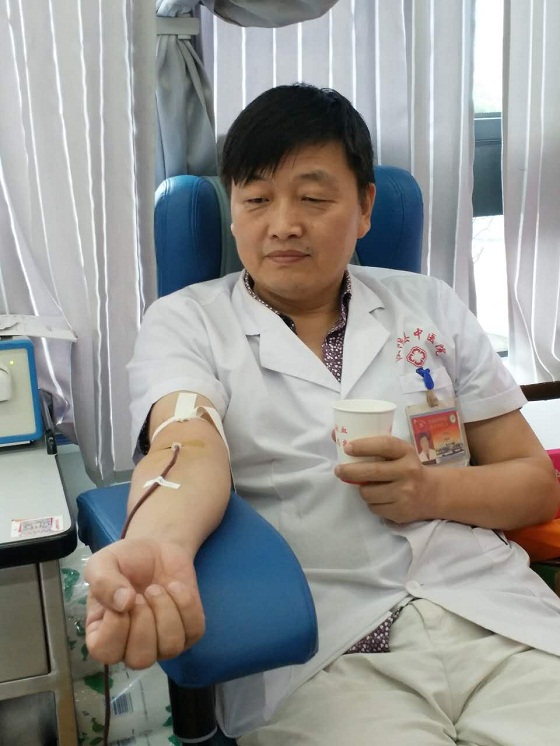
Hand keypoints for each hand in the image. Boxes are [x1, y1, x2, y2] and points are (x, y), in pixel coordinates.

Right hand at [85, 538, 203, 668]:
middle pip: (140, 660)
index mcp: (103, 636)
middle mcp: (131, 648)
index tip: (123, 598)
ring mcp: (162, 644)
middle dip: (144, 621)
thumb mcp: (103, 563)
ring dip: (166, 611)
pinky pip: (194, 631)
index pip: (105, 653)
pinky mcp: (189, 633)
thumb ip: (103, 582)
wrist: (157, 548)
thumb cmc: (125, 560)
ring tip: (157, 588)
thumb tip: (124, 604)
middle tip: (143, 594)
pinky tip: (174, 587)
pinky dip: (186, 604)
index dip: (115, 626)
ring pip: (171, 648)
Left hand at [334, 435, 437, 522]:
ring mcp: (405, 493)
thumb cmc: (406, 467)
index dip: (364, 446)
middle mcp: (408, 471)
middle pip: (372, 471)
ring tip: (366, 486)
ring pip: (368, 492)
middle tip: (339, 470)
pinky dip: (371, 502)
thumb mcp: (397, 452)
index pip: (384, 445)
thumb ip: (372, 444)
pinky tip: (379, 497)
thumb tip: (335, 435)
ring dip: (361, 489)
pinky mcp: (401, 511)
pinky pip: (374, 507)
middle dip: (350, 471)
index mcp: (406, 452)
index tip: (347, 447)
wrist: (432, 492)